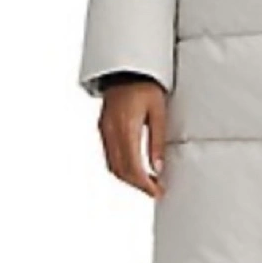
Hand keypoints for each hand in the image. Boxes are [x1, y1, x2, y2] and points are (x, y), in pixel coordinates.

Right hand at [99, 80, 167, 198]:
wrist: (127, 70)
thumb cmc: (145, 86)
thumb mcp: (158, 112)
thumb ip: (157, 141)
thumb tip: (158, 167)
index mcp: (125, 127)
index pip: (132, 167)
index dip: (144, 184)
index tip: (156, 192)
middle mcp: (111, 131)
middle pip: (120, 170)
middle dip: (138, 185)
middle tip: (155, 190)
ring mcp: (104, 131)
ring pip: (112, 166)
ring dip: (129, 178)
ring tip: (148, 182)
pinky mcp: (103, 129)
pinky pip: (109, 156)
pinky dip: (121, 167)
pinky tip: (135, 168)